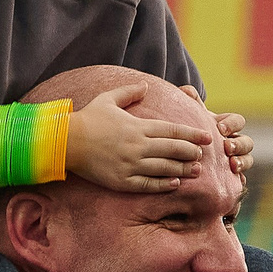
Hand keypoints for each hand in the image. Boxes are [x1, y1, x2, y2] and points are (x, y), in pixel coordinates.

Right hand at [67, 85, 207, 192]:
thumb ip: (129, 92)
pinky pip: (148, 184)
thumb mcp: (108, 99)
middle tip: (203, 154)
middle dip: (191, 152)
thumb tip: (146, 86)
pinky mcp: (122, 181)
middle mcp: (138, 146)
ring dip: (182, 169)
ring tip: (195, 170)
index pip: (172, 131)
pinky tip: (175, 183)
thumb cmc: (88, 119)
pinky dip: (163, 184)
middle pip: (173, 150)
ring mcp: (131, 165)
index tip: (206, 136)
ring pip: (165, 168)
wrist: (66, 142)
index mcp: (138, 126)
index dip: (192, 134)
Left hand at [180, 86, 254, 177]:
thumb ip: (188, 102)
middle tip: (227, 148)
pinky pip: (240, 181)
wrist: (184, 154)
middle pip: (247, 142)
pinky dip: (239, 181)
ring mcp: (235, 160)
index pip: (238, 121)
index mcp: (227, 126)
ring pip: (248, 160)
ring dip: (242, 162)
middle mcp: (234, 143)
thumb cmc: (188, 132)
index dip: (232, 124)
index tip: (220, 128)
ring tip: (232, 166)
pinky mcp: (230, 178)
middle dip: (239, 144)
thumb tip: (185, 90)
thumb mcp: (188, 116)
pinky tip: (233, 184)